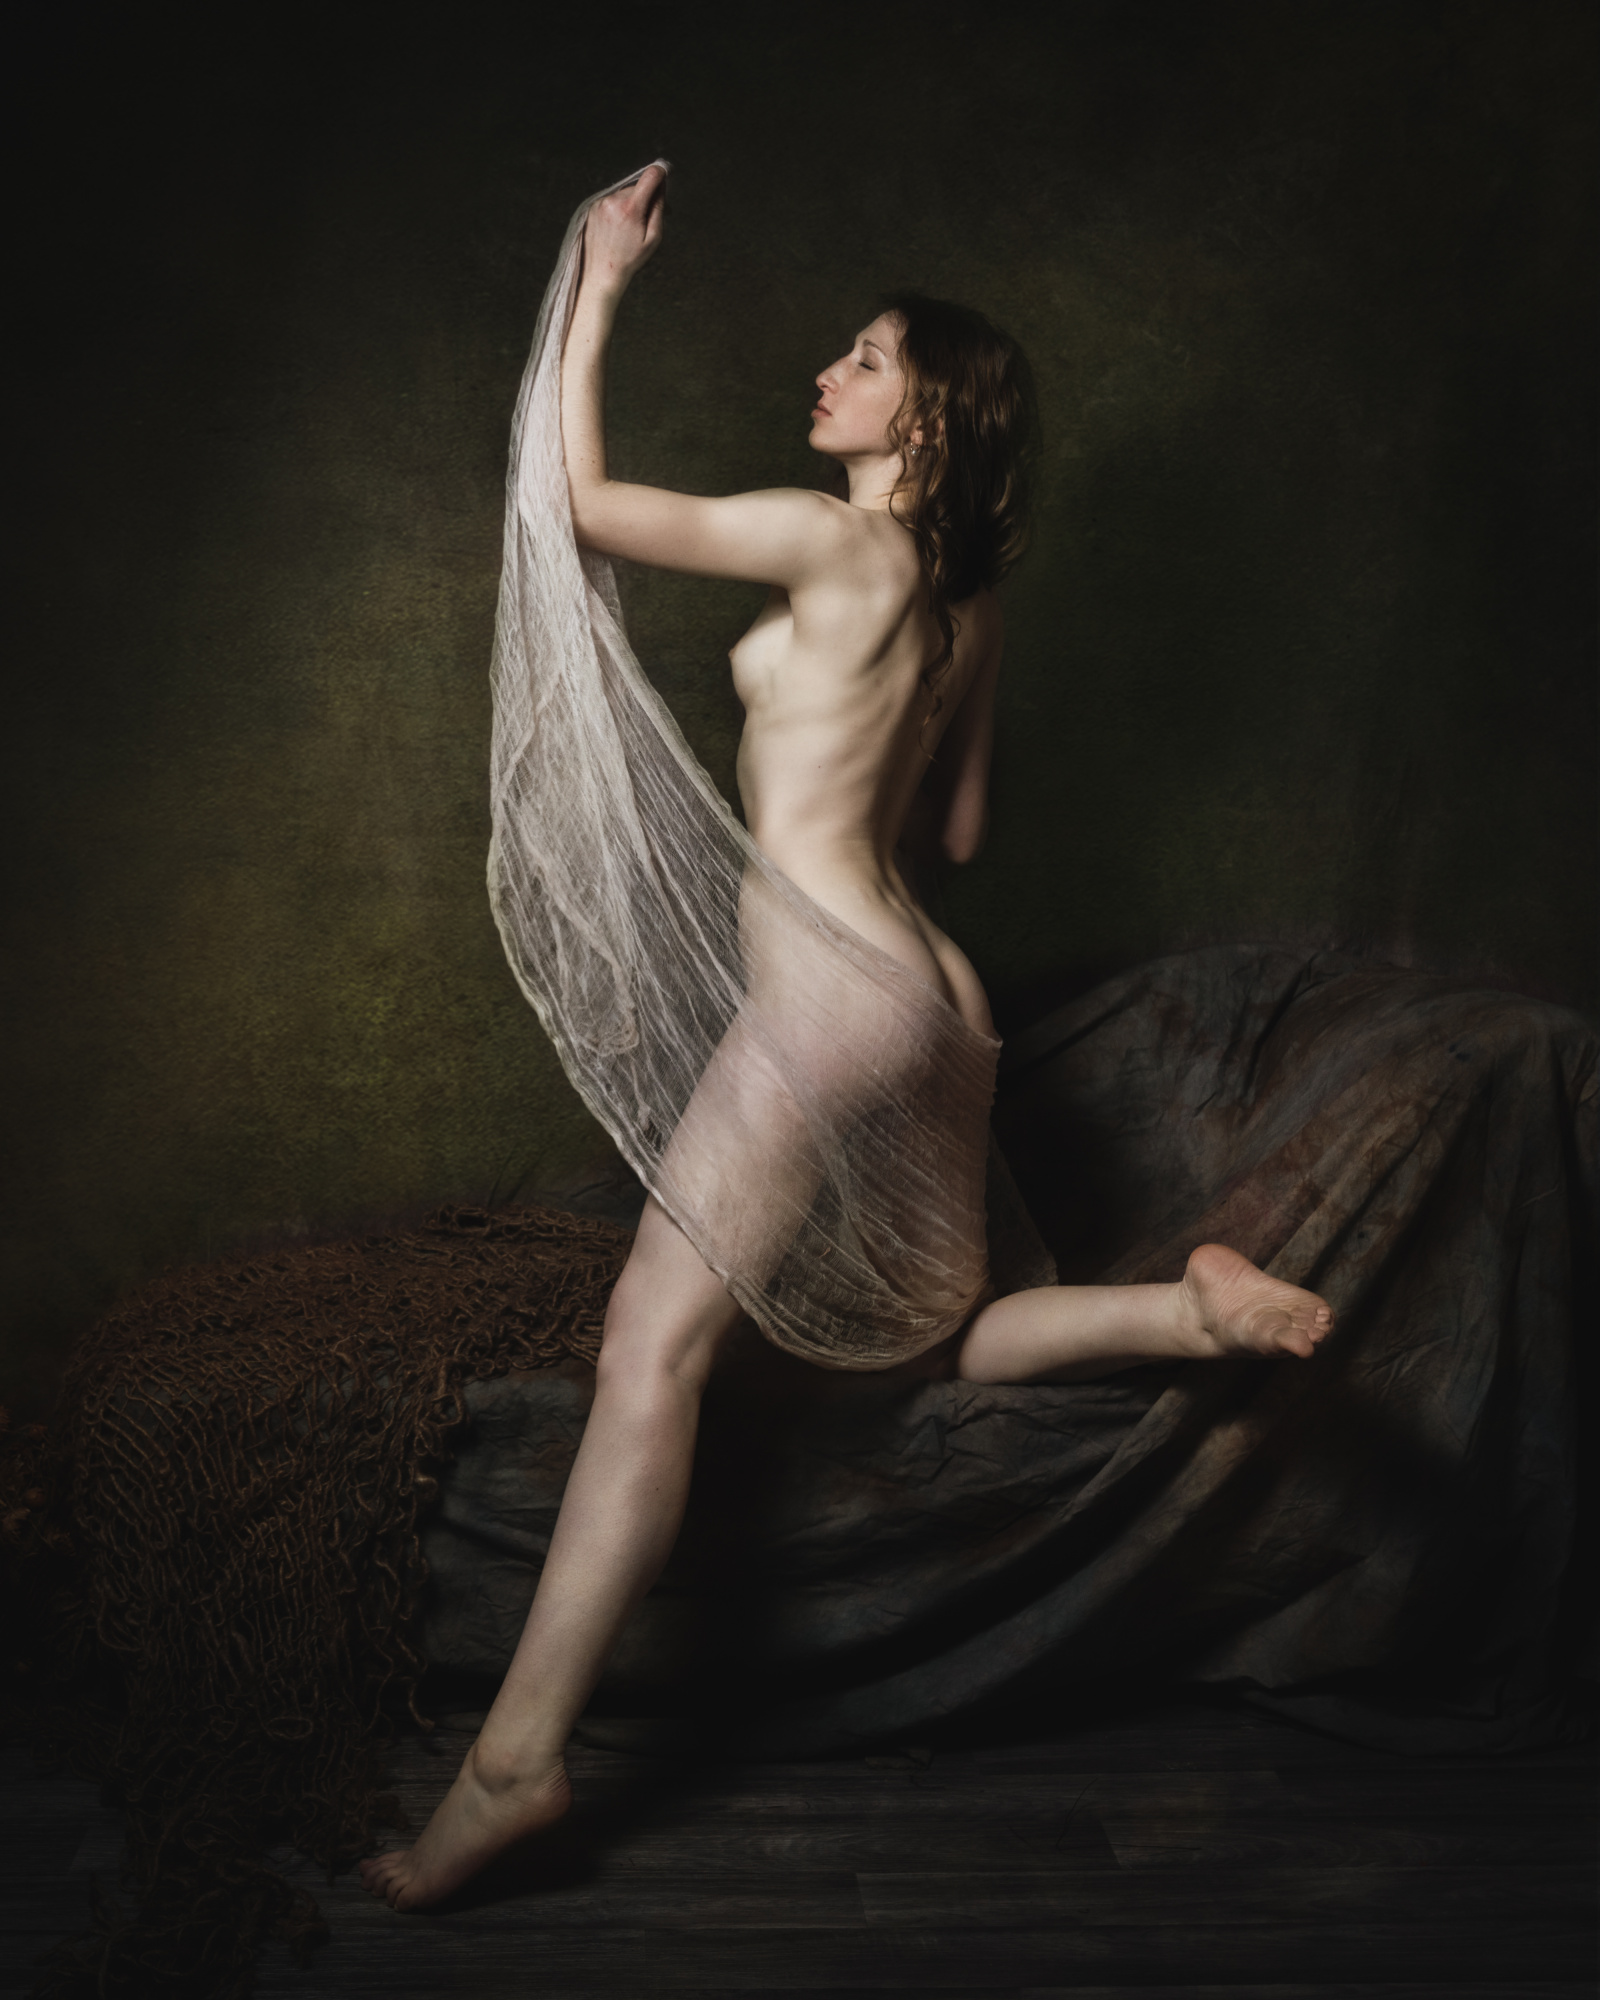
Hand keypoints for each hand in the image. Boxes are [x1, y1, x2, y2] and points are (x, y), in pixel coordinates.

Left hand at [582, 162, 668, 296]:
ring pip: (623, 193)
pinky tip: (617, 228)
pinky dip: (618, 209)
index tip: (665, 174)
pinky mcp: (591, 207)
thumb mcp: (653, 238)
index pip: (650, 176)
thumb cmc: (629, 260)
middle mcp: (613, 201)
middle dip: (645, 198)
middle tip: (648, 219)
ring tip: (630, 228)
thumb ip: (659, 208)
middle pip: (637, 187)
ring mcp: (600, 203)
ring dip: (630, 204)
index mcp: (630, 208)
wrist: (600, 273)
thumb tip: (661, 186)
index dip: (660, 173)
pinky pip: (611, 200)